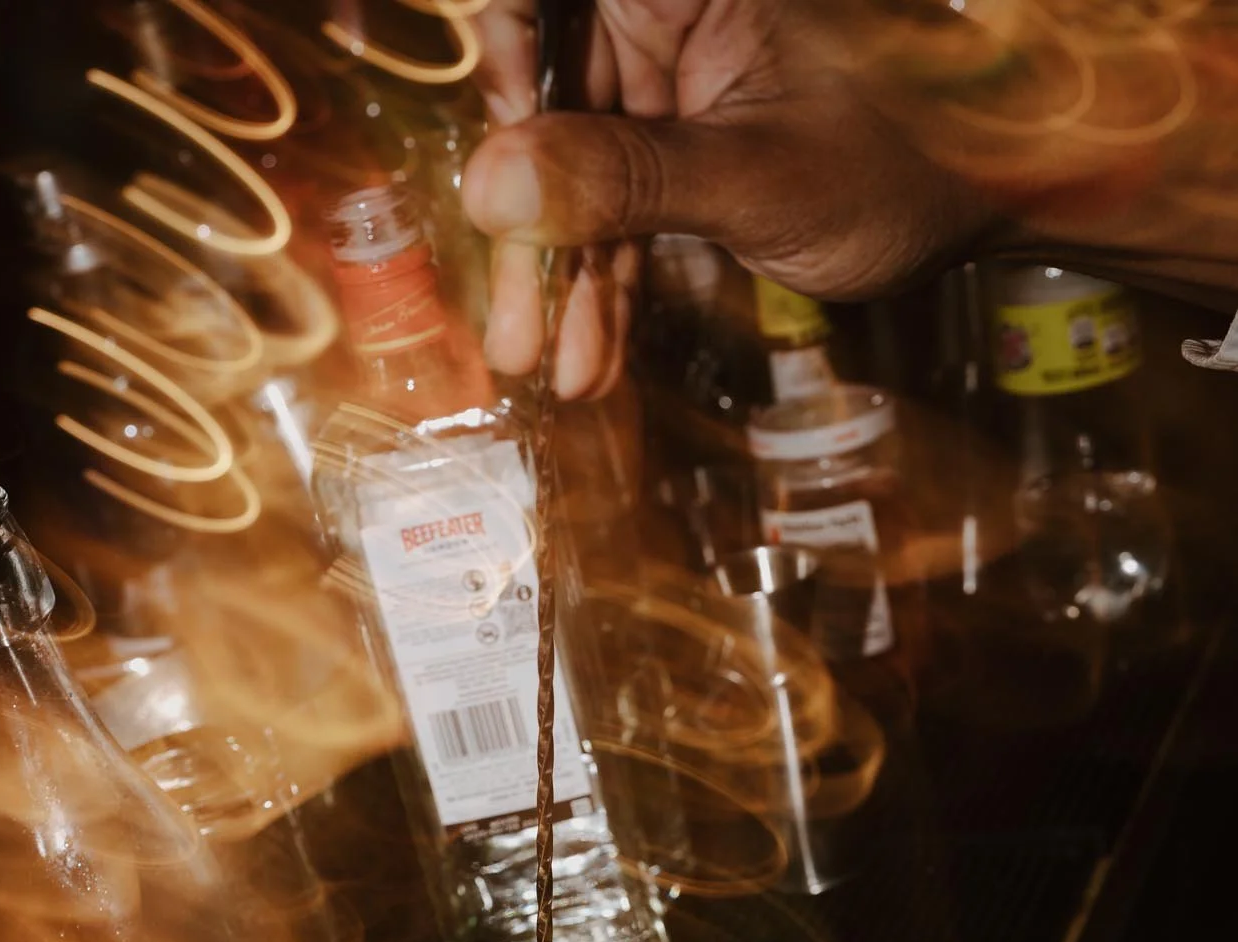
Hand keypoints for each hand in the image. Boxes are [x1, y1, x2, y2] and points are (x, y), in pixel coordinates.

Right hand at [463, 0, 997, 392]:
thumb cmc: (908, 158)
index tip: (497, 175)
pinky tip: (592, 353)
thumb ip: (624, 179)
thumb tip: (494, 187)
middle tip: (519, 331)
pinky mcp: (679, 142)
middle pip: (547, 103)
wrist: (987, 198)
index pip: (545, 4)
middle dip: (532, 228)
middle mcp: (667, 13)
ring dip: (565, 279)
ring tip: (557, 367)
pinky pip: (617, 207)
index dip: (506, 73)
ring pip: (575, 171)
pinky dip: (606, 282)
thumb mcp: (756, 179)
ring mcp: (669, 81)